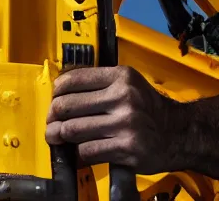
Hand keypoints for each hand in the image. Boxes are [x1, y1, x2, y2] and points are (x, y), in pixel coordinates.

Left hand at [45, 66, 182, 173]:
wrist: (178, 133)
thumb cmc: (147, 108)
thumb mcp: (128, 84)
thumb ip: (98, 84)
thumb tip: (60, 93)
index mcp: (120, 76)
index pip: (74, 79)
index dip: (56, 91)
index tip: (54, 99)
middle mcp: (123, 96)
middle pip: (68, 105)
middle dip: (53, 116)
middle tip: (51, 122)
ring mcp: (125, 123)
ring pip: (73, 129)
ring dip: (59, 135)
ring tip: (56, 137)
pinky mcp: (127, 148)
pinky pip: (88, 150)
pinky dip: (78, 153)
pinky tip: (78, 151)